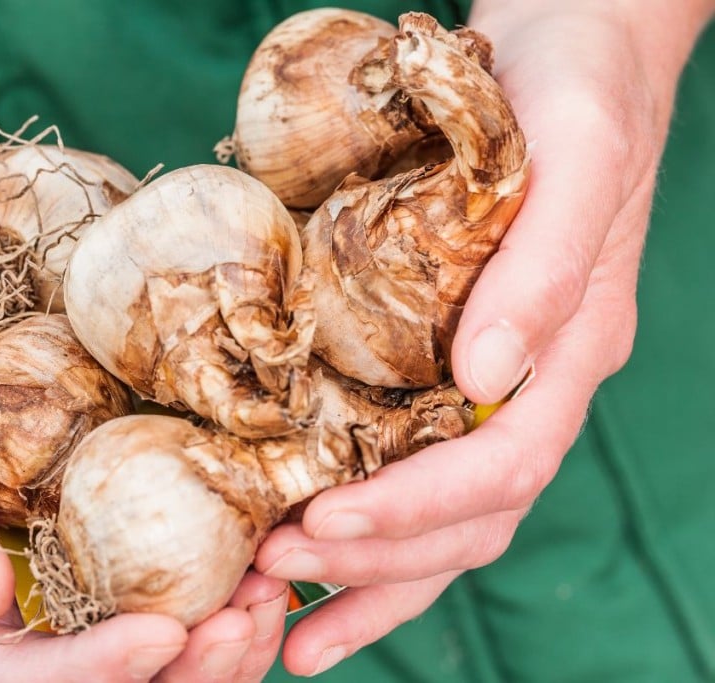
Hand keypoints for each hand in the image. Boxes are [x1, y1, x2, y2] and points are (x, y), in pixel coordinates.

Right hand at [0, 215, 287, 681]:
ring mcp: (61, 556)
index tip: (165, 634)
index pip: (14, 676)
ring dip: (219, 634)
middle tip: (249, 617)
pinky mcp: (103, 509)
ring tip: (273, 589)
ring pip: (150, 638)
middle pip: (101, 676)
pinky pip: (170, 562)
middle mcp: (7, 596)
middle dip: (182, 670)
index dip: (92, 675)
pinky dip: (226, 568)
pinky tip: (270, 539)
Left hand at [253, 2, 710, 675]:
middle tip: (268, 574)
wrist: (563, 47)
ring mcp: (489, 383)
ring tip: (278, 615)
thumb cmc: (572, 92)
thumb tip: (488, 380)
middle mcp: (529, 385)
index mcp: (569, 353)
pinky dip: (364, 526)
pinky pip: (409, 464)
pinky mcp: (441, 362)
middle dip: (374, 559)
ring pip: (442, 518)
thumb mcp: (575, 160)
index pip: (502, 471)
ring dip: (366, 575)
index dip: (415, 511)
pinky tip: (305, 553)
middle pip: (468, 518)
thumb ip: (546, 269)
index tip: (318, 527)